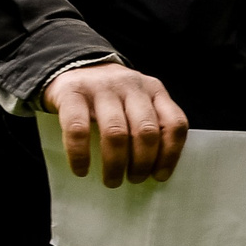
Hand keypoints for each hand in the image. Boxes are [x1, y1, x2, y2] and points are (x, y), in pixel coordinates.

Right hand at [44, 63, 189, 186]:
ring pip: (116, 133)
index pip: (174, 124)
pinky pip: (79, 129)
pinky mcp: (72, 92)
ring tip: (112, 180)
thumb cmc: (110, 98)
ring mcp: (101, 87)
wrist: (71, 65)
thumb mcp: (137, 102)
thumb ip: (149, 124)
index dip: (170, 154)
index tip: (159, 176)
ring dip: (115, 164)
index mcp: (154, 90)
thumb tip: (152, 171)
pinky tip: (81, 170)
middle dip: (142, 163)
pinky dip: (80, 155)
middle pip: (146, 131)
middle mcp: (131, 86)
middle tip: (134, 180)